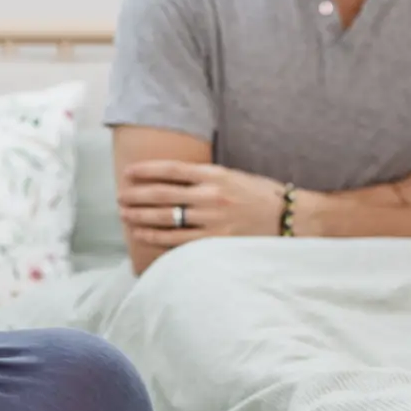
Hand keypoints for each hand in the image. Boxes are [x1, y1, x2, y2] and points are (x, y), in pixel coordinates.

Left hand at [118, 160, 286, 251]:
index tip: (128, 172)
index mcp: (215, 174)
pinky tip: (140, 232)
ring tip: (124, 213)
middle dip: (136, 194)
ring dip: (140, 215)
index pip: (171, 169)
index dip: (146, 170)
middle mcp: (211, 195)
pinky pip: (177, 240)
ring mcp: (213, 220)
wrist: (291, 218)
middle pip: (162, 194)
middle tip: (119, 196)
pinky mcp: (215, 241)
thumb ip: (203, 177)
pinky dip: (155, 235)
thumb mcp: (232, 176)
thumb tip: (168, 178)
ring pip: (166, 217)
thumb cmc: (259, 195)